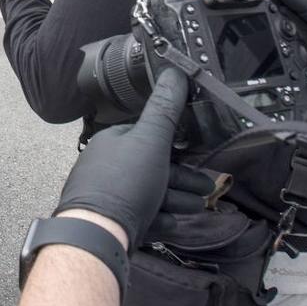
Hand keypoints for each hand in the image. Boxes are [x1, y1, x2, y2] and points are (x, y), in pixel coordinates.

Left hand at [54, 69, 189, 249]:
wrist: (98, 235)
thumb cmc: (125, 183)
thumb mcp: (150, 140)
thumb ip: (165, 108)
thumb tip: (175, 70)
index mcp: (113, 142)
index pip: (149, 138)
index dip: (178, 147)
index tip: (202, 156)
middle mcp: (107, 167)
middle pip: (153, 169)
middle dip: (184, 179)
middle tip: (208, 189)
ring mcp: (107, 198)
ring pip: (150, 195)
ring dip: (177, 199)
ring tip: (199, 207)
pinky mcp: (111, 223)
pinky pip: (140, 217)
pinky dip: (160, 219)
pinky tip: (175, 223)